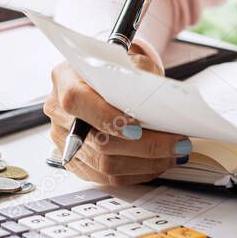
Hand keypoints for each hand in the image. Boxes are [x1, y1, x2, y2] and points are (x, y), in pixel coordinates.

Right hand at [44, 49, 191, 185]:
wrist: (102, 79)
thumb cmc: (114, 69)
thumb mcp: (127, 60)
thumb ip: (138, 73)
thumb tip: (159, 99)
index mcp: (65, 79)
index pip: (78, 101)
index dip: (107, 117)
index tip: (138, 128)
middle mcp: (60, 113)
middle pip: (98, 142)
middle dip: (145, 146)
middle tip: (177, 143)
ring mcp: (65, 141)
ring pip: (104, 165)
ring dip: (146, 163)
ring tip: (175, 153)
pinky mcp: (77, 162)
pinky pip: (107, 177)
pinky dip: (138, 172)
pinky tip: (160, 162)